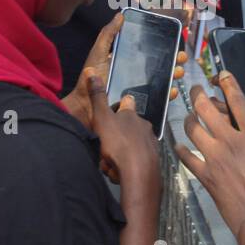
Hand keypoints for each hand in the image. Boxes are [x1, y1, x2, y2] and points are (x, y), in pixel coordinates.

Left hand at [63, 12, 185, 127]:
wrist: (85, 106)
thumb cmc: (90, 78)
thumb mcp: (98, 53)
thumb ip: (108, 34)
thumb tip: (120, 15)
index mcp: (128, 61)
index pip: (150, 51)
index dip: (164, 46)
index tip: (175, 39)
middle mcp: (136, 75)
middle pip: (161, 65)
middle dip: (174, 60)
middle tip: (181, 57)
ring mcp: (140, 90)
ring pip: (163, 81)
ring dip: (174, 75)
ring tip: (179, 71)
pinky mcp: (141, 105)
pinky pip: (158, 100)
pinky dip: (168, 95)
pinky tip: (172, 90)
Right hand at [87, 72, 159, 191]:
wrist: (138, 173)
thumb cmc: (118, 143)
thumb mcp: (102, 118)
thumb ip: (97, 97)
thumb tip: (92, 72)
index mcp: (131, 115)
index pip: (127, 102)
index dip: (120, 105)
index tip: (114, 109)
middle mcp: (143, 126)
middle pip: (127, 127)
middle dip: (115, 137)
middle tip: (105, 148)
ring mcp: (149, 143)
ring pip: (130, 145)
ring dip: (119, 153)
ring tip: (110, 163)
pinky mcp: (152, 160)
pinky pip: (135, 160)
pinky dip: (126, 165)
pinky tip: (119, 172)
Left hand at [174, 71, 244, 240]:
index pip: (239, 102)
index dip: (229, 85)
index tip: (222, 74)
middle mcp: (231, 143)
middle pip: (208, 110)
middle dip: (200, 95)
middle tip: (197, 89)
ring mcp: (215, 159)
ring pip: (193, 129)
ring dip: (189, 118)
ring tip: (189, 114)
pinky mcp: (206, 177)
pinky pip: (187, 158)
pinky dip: (181, 149)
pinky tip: (179, 144)